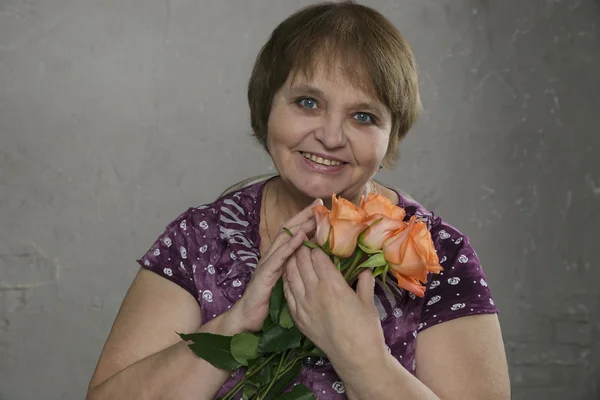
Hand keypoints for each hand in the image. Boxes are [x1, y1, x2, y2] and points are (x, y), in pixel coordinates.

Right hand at [228, 199, 321, 332]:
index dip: (305, 219)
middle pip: (288, 230)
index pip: (292, 232)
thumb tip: (315, 259)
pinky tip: (300, 238)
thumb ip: (295, 269)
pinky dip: (290, 246)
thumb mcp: (285, 282)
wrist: (246, 319)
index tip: (320, 208)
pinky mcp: (265, 275)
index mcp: (277, 257)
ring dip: (299, 226)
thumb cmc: (267, 302)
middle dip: (303, 215)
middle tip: (319, 203)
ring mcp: (267, 264)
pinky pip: (279, 258)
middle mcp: (271, 256)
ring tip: (313, 215)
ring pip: (283, 239)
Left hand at [282, 246, 386, 366]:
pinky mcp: (299, 318)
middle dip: (301, 248)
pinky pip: (288, 293)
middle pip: (301, 262)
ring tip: (293, 251)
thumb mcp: (368, 302)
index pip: (317, 256)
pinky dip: (287, 280)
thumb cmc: (366, 329)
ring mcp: (304, 305)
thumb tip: (364, 269)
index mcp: (333, 284)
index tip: (317, 236)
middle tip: (304, 239)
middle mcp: (315, 291)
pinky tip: (288, 274)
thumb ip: (364, 282)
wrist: (355, 359)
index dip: (316, 244)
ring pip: (291, 275)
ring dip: (291, 261)